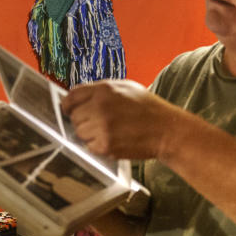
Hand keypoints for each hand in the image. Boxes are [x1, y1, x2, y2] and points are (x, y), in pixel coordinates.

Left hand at [61, 80, 182, 158]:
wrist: (166, 130)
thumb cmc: (148, 108)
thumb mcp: (126, 87)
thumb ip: (101, 90)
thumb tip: (79, 97)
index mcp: (104, 89)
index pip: (71, 97)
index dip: (68, 105)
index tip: (69, 110)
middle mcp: (100, 107)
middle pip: (74, 117)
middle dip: (83, 120)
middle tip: (100, 122)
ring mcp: (102, 127)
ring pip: (80, 133)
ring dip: (90, 134)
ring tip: (110, 131)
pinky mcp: (106, 145)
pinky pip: (90, 147)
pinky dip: (98, 146)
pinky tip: (114, 140)